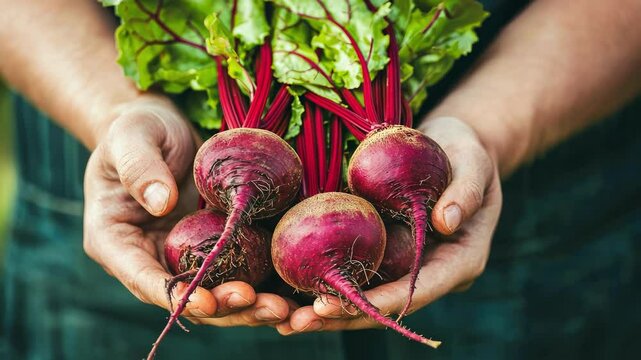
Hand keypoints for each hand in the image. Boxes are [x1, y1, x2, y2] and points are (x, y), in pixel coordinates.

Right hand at [82, 95, 289, 325]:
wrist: (161, 128)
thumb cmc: (137, 129)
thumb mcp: (131, 138)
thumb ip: (140, 168)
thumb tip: (162, 203)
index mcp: (117, 242)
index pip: (143, 279)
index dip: (175, 297)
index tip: (208, 302)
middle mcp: (152, 259)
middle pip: (187, 298)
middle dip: (226, 308)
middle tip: (263, 305)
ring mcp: (186, 257)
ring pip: (218, 293)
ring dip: (251, 306)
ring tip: (284, 309)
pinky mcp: (215, 248)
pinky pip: (239, 270)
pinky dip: (264, 283)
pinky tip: (292, 290)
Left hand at [274, 116, 501, 333]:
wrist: (454, 148)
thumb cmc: (467, 153)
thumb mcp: (474, 164)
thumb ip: (465, 192)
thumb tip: (445, 222)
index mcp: (460, 261)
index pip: (418, 291)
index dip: (378, 303)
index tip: (336, 307)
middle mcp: (432, 273)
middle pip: (386, 305)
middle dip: (342, 316)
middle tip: (297, 321)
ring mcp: (409, 265)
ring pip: (368, 295)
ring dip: (329, 309)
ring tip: (284, 317)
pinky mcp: (389, 252)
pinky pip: (360, 271)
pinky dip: (330, 280)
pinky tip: (292, 285)